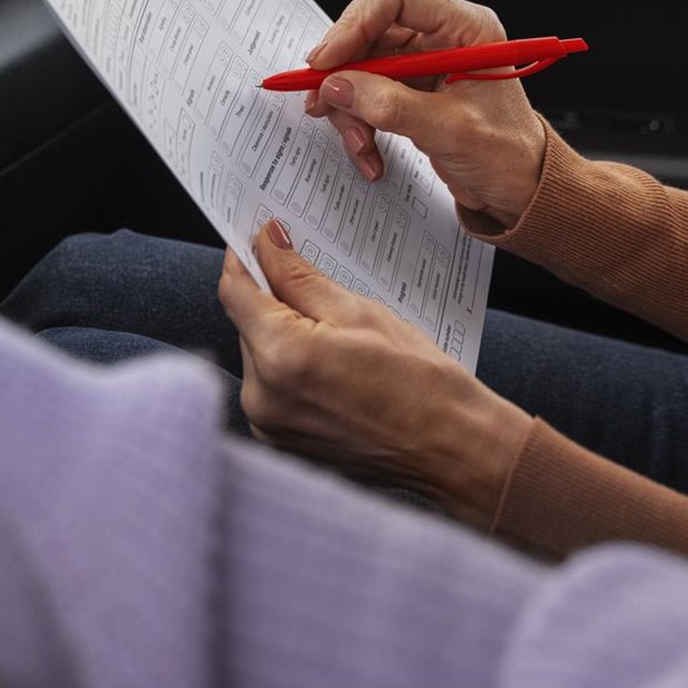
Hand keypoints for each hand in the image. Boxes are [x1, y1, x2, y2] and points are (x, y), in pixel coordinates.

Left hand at [217, 220, 529, 527]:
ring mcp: (268, 425)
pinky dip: (291, 367)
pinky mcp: (281, 442)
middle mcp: (262, 397)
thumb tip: (266, 242)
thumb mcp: (359, 311)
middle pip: (246, 324)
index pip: (235, 291)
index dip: (245, 258)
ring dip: (283, 335)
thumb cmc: (419, 382)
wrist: (453, 449)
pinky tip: (333, 366)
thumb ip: (299, 276)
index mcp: (280, 357)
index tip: (259, 238)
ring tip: (338, 337)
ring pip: (258, 355)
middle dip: (273, 299)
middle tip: (317, 287)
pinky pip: (271, 386)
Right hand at [305, 0, 546, 228]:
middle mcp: (442, 36)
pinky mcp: (409, 87)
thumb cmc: (507, 155)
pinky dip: (358, 121)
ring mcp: (423, 62)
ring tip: (359, 141)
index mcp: (465, 28)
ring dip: (349, 105)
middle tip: (323, 99)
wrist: (518, 188)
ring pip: (360, 64)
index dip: (356, 24)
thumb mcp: (450, 130)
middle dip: (344, 69)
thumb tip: (339, 86)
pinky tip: (368, 150)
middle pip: (370, 29)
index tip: (328, 60)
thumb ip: (392, 106)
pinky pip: (365, 91)